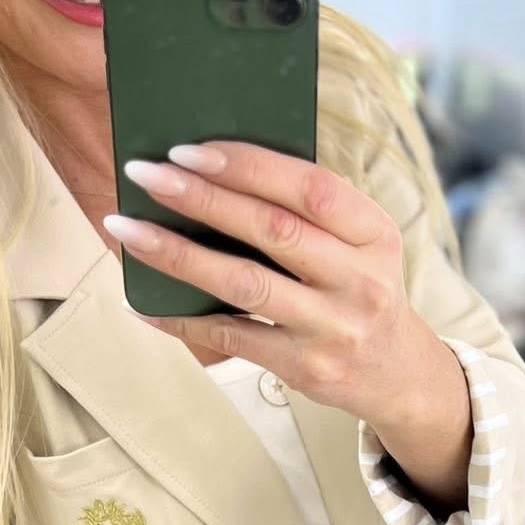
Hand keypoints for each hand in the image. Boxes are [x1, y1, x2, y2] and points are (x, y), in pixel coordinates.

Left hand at [105, 141, 435, 431]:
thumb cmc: (360, 291)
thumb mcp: (360, 244)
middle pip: (272, 229)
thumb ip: (308, 212)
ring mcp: (333, 328)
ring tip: (127, 230)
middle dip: (201, 197)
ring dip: (178, 254)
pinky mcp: (305, 368)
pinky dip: (182, 319)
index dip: (248, 165)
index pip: (310, 187)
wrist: (397, 374)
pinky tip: (143, 303)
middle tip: (145, 175)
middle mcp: (360, 280)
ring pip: (245, 283)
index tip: (189, 149)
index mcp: (374, 233)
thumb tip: (215, 172)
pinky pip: (232, 338)